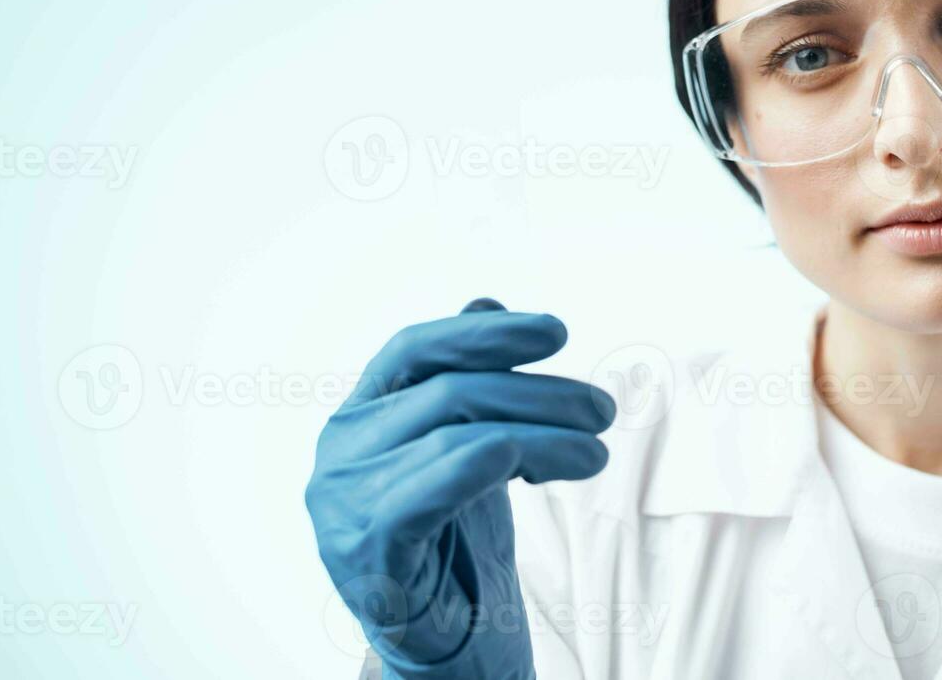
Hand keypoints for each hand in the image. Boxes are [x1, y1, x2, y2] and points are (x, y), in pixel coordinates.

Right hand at [305, 297, 615, 678]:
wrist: (439, 645)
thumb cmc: (450, 545)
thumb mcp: (465, 449)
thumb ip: (467, 379)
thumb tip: (486, 298)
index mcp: (358, 416)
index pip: (415, 347)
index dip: (486, 332)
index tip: (557, 332)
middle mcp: (339, 451)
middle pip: (450, 390)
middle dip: (541, 393)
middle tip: (602, 410)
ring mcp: (344, 502)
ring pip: (459, 434)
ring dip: (546, 435)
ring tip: (597, 450)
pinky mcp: (369, 551)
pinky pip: (438, 486)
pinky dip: (500, 461)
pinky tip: (552, 467)